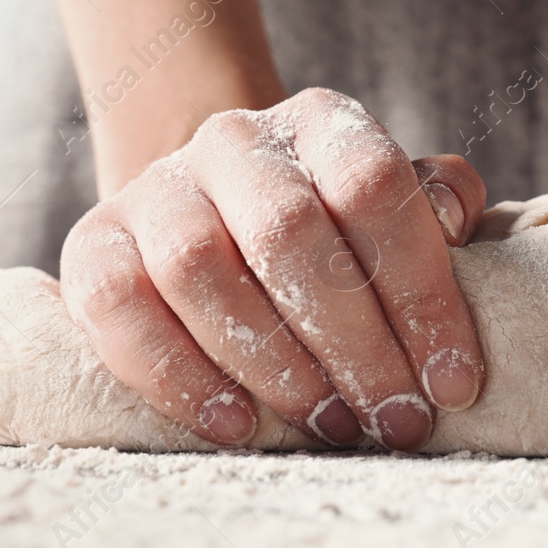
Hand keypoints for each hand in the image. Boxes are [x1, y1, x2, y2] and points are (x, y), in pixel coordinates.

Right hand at [59, 88, 486, 450]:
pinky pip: (118, 308)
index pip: (374, 187)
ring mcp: (156, 186)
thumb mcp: (395, 203)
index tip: (454, 381)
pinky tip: (238, 426)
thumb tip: (454, 220)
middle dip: (354, 342)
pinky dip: (177, 376)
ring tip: (330, 425)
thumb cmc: (333, 225)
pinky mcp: (93, 242)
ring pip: (198, 268)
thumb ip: (438, 201)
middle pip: (289, 232)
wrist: (216, 210)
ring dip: (273, 363)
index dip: (421, 290)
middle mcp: (234, 139)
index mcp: (320, 121)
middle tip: (395, 419)